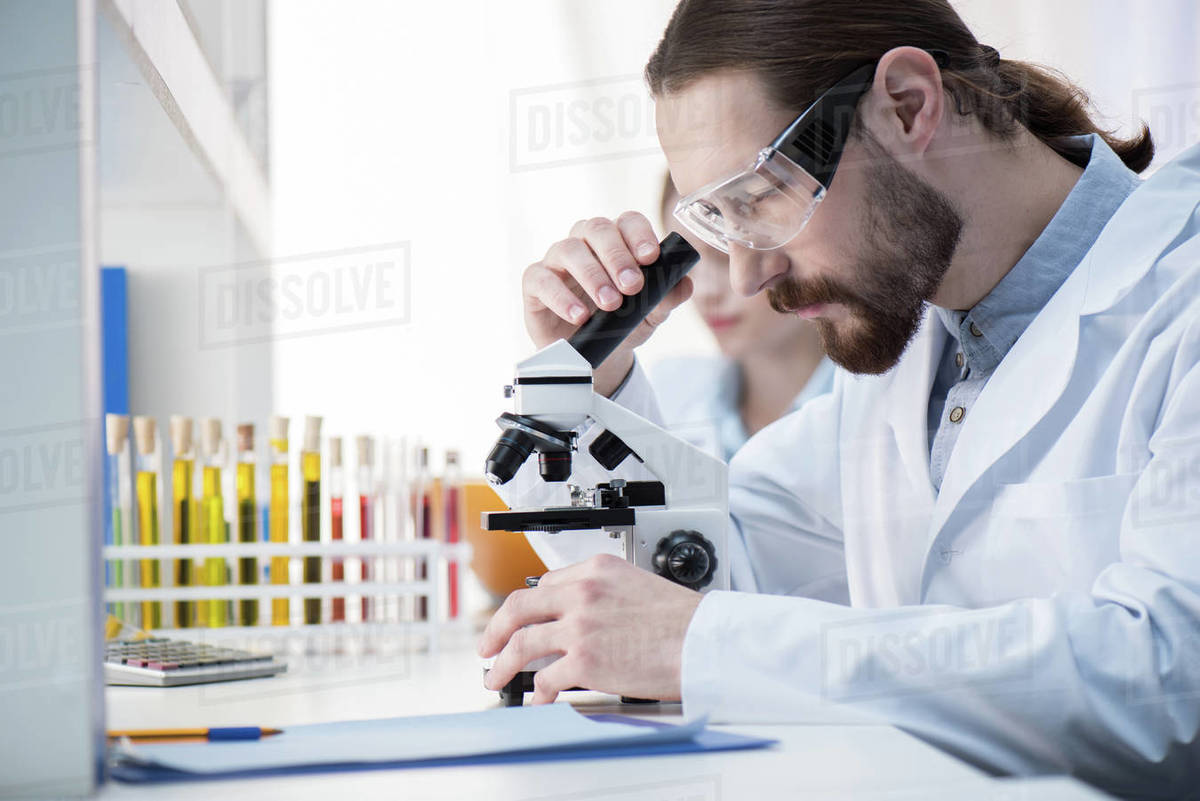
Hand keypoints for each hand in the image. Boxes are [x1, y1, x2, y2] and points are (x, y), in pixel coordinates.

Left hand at [478, 554, 703, 703]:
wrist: (704, 641)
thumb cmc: (682, 620)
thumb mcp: (636, 586)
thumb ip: (602, 596)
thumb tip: (578, 619)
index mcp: (595, 569)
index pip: (545, 584)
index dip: (528, 607)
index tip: (519, 621)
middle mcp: (582, 592)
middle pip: (519, 607)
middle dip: (496, 629)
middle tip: (488, 645)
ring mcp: (580, 626)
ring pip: (522, 643)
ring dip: (502, 663)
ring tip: (495, 677)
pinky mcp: (584, 660)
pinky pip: (545, 678)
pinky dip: (536, 692)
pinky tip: (536, 699)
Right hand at [522, 214, 693, 396]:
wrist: (593, 357)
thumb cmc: (621, 324)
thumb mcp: (650, 315)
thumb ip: (667, 297)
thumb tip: (685, 283)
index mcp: (617, 241)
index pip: (627, 221)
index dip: (639, 235)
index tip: (651, 258)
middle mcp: (585, 243)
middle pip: (597, 229)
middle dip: (617, 256)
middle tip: (633, 286)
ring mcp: (557, 260)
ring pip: (569, 249)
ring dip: (592, 275)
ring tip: (610, 304)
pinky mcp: (535, 283)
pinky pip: (541, 278)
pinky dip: (561, 296)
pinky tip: (580, 316)